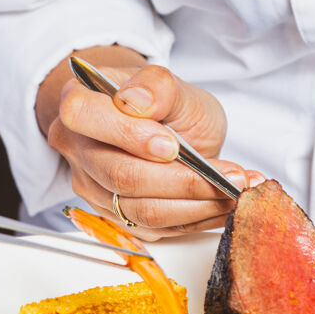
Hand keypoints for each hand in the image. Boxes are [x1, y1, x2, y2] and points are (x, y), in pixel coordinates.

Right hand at [41, 55, 260, 237]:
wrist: (169, 128)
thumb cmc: (166, 104)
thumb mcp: (174, 84)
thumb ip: (157, 86)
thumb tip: (136, 102)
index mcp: (80, 103)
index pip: (84, 117)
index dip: (128, 135)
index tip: (173, 145)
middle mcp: (77, 149)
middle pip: (119, 174)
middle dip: (182, 180)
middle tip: (231, 176)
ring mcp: (93, 187)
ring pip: (139, 209)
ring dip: (196, 204)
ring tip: (237, 190)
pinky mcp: (116, 217)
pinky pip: (155, 229)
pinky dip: (196, 218)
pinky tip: (222, 204)